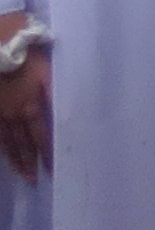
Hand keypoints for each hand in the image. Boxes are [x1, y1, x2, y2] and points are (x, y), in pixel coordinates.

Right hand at [0, 26, 44, 179]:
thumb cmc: (25, 51)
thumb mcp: (48, 67)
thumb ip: (56, 87)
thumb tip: (72, 104)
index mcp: (31, 105)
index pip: (42, 135)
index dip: (48, 152)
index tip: (53, 169)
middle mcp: (14, 114)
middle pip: (23, 142)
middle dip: (31, 161)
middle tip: (35, 179)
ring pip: (7, 140)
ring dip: (15, 158)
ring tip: (22, 174)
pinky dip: (1, 144)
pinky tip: (3, 152)